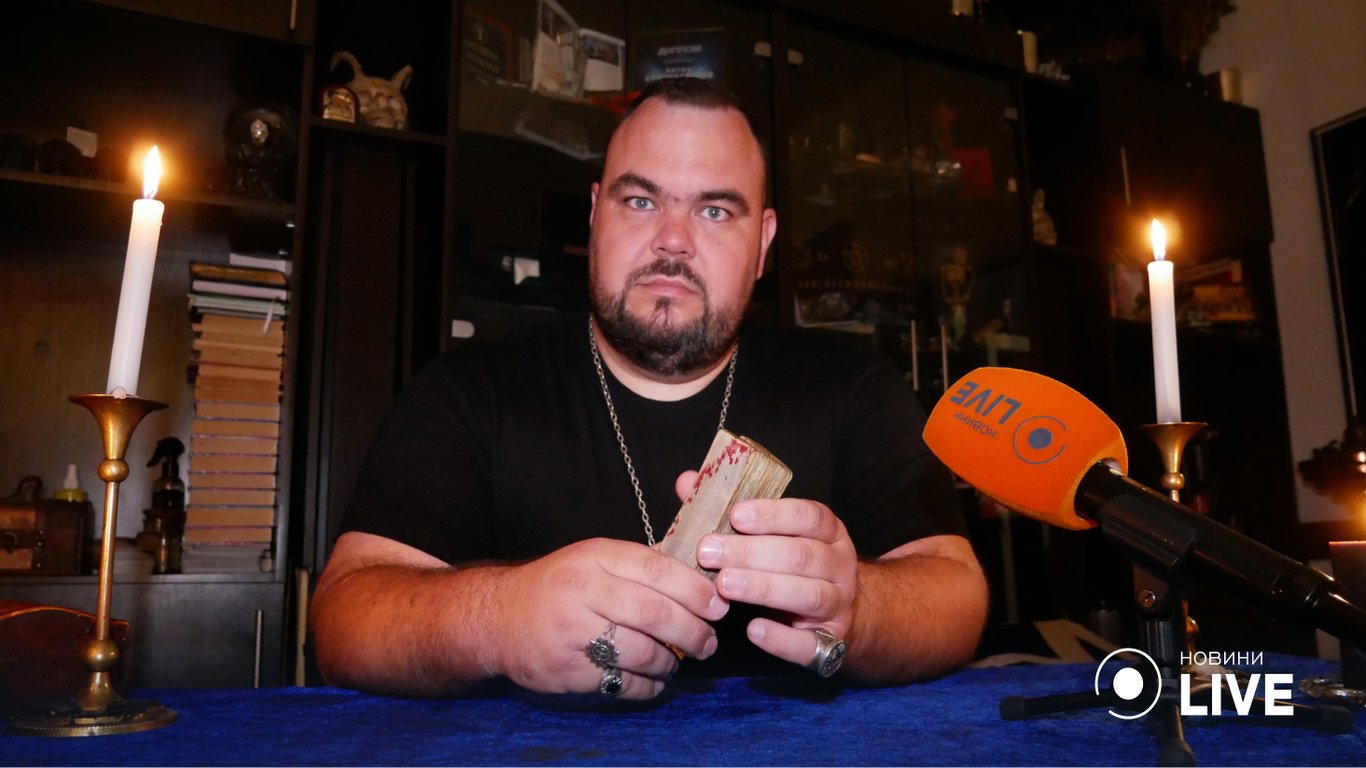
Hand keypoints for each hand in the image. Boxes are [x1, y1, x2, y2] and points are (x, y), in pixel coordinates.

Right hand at [488, 537, 727, 698]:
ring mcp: (572, 633)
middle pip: (654, 613)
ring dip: (670, 661)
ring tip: (678, 661)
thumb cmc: (557, 586)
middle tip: (708, 642)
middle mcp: (583, 591)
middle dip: (692, 631)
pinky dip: (647, 685)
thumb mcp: (593, 560)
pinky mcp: (567, 671)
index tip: (718, 605)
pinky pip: (622, 683)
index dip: (695, 590)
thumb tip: (701, 581)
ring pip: (642, 652)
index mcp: (595, 557)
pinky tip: (653, 679)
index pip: (657, 569)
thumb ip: (640, 567)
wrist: (497, 618)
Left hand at [676, 471, 857, 670]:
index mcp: (828, 531)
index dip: (773, 514)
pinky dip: (781, 638)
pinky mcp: (830, 641)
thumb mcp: (769, 533)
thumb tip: (687, 482)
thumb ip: (729, 509)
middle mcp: (839, 565)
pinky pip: (809, 643)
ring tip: (724, 584)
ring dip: (764, 588)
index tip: (735, 515)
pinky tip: (753, 629)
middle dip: (752, 553)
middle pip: (801, 555)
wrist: (834, 612)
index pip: (809, 516)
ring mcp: (838, 604)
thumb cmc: (789, 564)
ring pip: (808, 594)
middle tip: (709, 552)